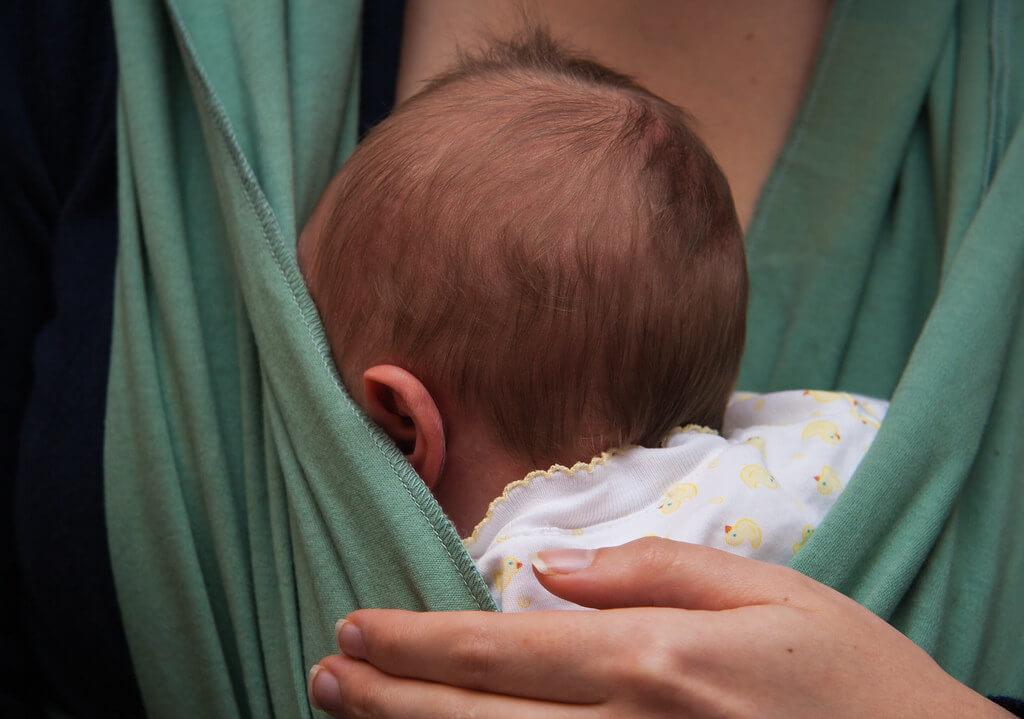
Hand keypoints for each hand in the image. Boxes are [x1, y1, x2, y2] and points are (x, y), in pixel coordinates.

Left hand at [308, 538, 1008, 717]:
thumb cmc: (855, 677)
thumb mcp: (773, 591)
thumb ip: (654, 570)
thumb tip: (551, 568)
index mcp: (658, 661)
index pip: (504, 650)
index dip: (418, 643)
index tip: (355, 628)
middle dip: (386, 699)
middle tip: (324, 674)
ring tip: (347, 716)